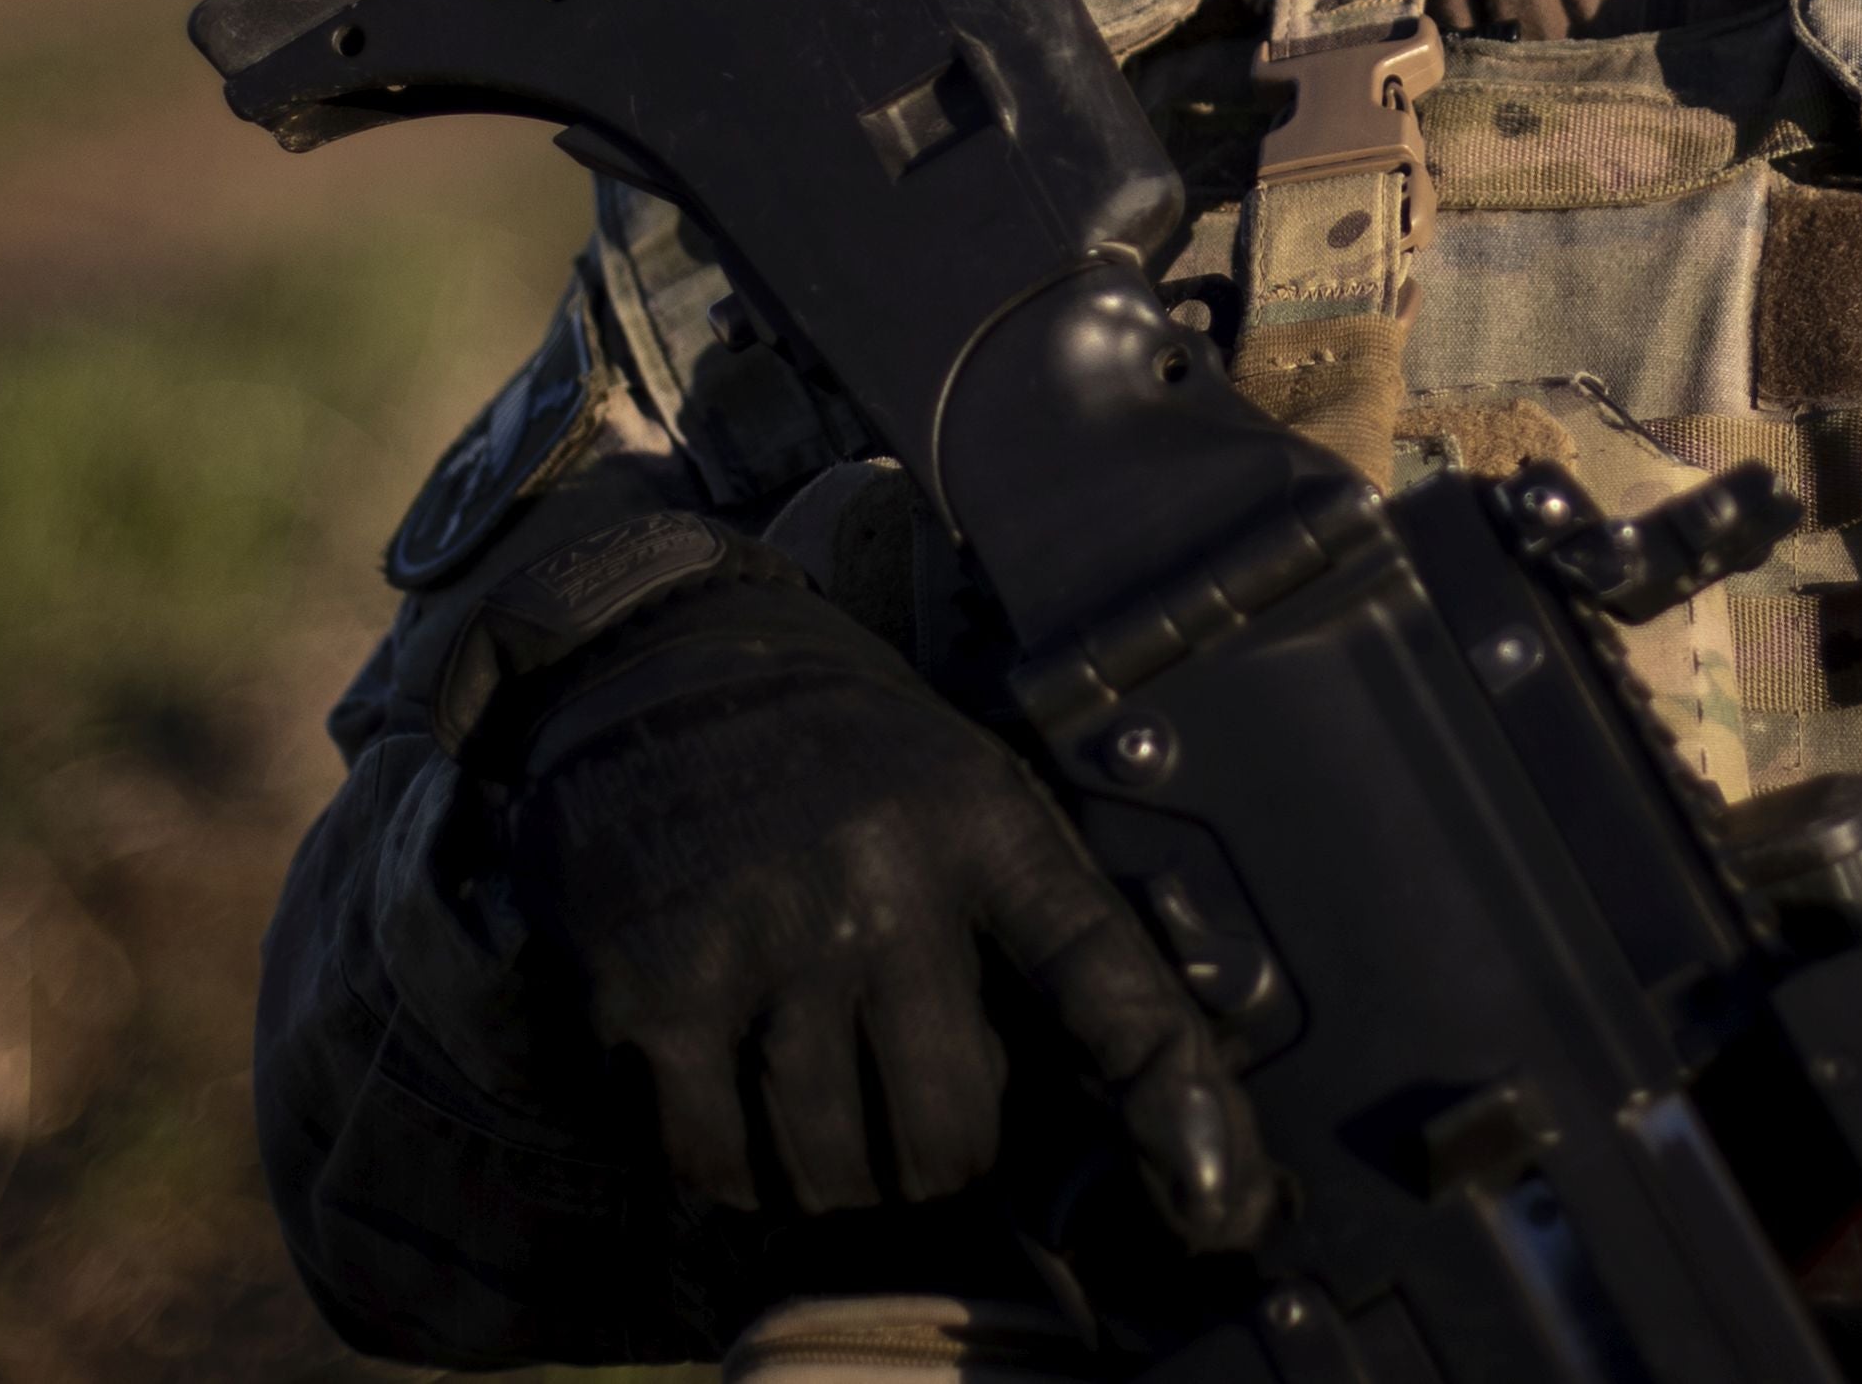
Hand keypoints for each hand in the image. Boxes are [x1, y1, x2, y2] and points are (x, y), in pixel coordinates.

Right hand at [503, 585, 1267, 1246]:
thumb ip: (1040, 925)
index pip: (1104, 983)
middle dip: (941, 1159)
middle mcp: (878, 883)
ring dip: (833, 1177)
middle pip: (949, 1136)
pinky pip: (708, 1162)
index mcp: (982, 824)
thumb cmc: (848, 755)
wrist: (668, 659)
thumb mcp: (972, 789)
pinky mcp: (646, 988)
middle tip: (912, 1115)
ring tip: (821, 1107)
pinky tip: (731, 1102)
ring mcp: (757, 939)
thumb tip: (1131, 1101)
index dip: (1170, 1104)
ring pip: (830, 1173)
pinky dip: (727, 1166)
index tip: (1215, 1202)